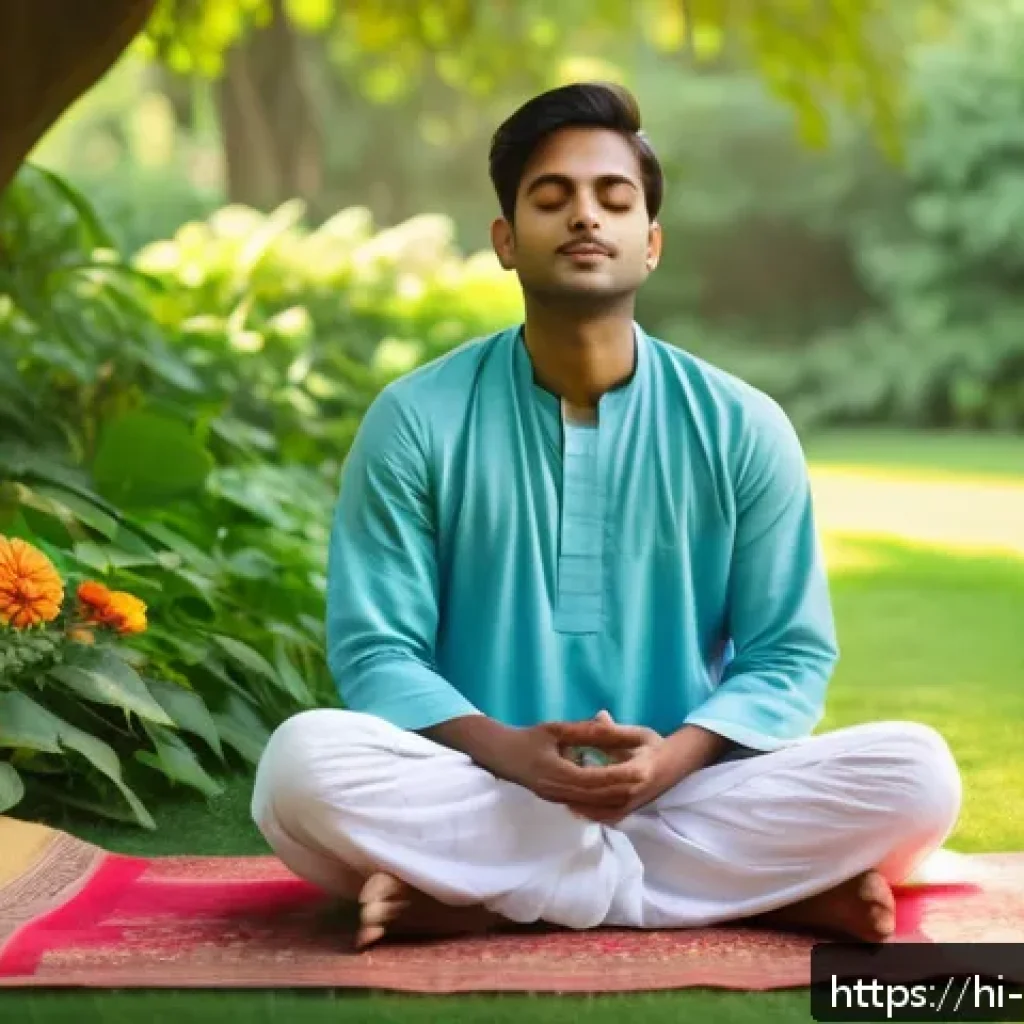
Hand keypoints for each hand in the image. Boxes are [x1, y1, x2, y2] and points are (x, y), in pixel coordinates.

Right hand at [488, 717, 653, 812]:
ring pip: (593, 804)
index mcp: (557, 773)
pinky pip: (584, 805)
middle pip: (597, 797)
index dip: (619, 776)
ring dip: (615, 798)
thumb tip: (610, 726)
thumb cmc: (526, 739)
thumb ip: (584, 731)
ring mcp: (557, 799)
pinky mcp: (557, 800)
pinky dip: (602, 802)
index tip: (640, 769)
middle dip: (623, 790)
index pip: (595, 779)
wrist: (499, 755)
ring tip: (638, 789)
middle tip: (647, 781)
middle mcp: (559, 792)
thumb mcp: (556, 730)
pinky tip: (616, 796)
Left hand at [550, 710, 667, 825]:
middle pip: (601, 797)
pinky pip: (608, 817)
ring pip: (602, 811)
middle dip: (577, 793)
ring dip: (581, 806)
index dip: (584, 775)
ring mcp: (633, 805)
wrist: (675, 765)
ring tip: (560, 796)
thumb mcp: (637, 734)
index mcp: (638, 770)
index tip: (565, 771)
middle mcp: (634, 792)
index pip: (607, 775)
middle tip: (554, 787)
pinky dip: (591, 814)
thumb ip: (615, 730)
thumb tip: (598, 716)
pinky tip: (575, 808)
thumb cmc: (655, 746)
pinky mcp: (631, 811)